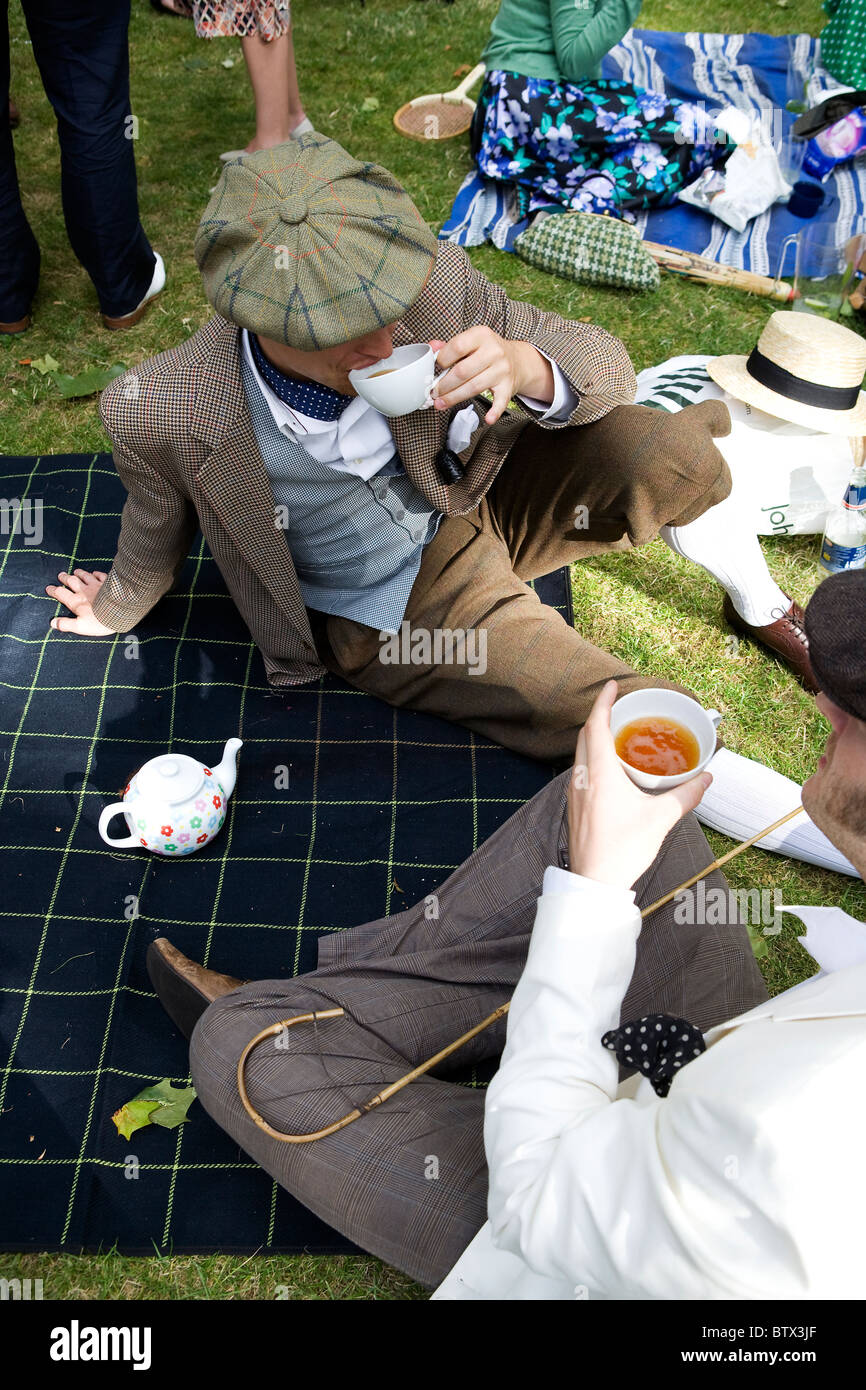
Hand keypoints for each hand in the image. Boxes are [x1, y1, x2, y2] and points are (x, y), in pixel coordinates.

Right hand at [46, 569, 114, 635]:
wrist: (120, 612)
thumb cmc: (99, 621)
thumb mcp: (80, 627)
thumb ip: (66, 624)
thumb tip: (52, 623)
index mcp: (76, 601)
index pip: (61, 594)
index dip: (53, 591)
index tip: (48, 588)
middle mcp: (84, 591)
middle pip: (72, 581)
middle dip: (65, 578)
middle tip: (60, 575)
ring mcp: (97, 585)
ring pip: (85, 576)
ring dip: (79, 573)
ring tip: (75, 571)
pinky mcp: (108, 583)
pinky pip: (101, 576)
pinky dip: (96, 573)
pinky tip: (95, 573)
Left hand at [429, 328, 553, 425]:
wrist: (517, 360)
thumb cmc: (488, 352)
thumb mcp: (471, 341)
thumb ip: (450, 346)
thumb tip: (431, 349)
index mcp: (481, 335)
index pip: (457, 347)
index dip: (442, 360)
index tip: (434, 370)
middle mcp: (494, 351)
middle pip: (463, 371)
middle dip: (444, 385)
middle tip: (434, 393)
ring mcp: (502, 369)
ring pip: (474, 387)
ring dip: (454, 398)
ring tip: (441, 403)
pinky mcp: (508, 386)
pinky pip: (500, 401)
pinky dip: (494, 411)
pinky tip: (488, 419)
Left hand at [567, 681, 711, 891]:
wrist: (595, 883)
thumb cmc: (623, 849)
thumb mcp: (661, 819)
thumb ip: (686, 795)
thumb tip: (707, 778)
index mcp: (599, 773)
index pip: (596, 725)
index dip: (603, 702)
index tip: (612, 685)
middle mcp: (581, 777)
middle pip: (585, 736)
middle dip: (600, 716)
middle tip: (619, 707)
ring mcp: (573, 793)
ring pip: (580, 754)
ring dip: (594, 738)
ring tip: (616, 735)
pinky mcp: (573, 807)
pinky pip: (580, 771)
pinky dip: (592, 758)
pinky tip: (608, 770)